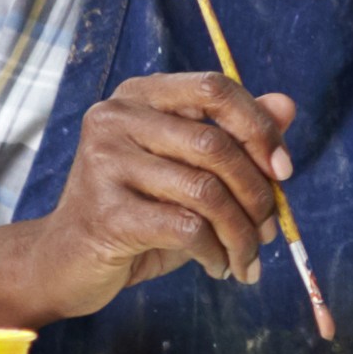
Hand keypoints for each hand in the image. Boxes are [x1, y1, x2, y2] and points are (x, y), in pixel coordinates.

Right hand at [28, 71, 295, 315]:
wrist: (66, 261)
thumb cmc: (139, 211)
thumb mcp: (191, 169)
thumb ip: (237, 135)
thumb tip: (287, 106)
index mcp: (141, 96)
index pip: (214, 88)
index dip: (259, 128)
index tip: (284, 170)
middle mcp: (117, 118)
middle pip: (216, 144)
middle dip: (257, 192)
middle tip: (269, 227)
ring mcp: (105, 163)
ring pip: (206, 191)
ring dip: (241, 231)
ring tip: (248, 256)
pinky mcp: (107, 213)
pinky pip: (187, 228)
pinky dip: (215, 251)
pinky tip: (218, 266)